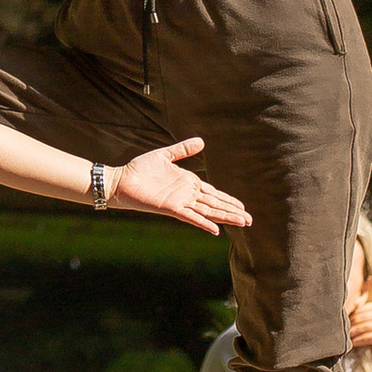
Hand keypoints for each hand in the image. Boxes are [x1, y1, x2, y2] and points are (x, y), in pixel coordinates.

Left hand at [108, 136, 251, 236]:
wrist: (121, 180)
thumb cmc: (140, 169)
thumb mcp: (164, 155)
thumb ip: (183, 150)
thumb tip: (201, 141)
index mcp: (188, 182)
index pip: (213, 193)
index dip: (228, 199)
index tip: (243, 206)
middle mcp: (187, 194)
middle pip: (215, 204)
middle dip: (233, 211)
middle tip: (250, 220)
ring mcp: (181, 202)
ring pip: (208, 211)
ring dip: (225, 217)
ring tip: (242, 223)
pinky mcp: (171, 208)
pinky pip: (191, 217)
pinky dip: (204, 223)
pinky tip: (217, 230)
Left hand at [347, 292, 371, 358]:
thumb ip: (366, 314)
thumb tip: (347, 312)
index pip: (359, 308)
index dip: (350, 315)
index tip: (342, 320)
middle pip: (359, 317)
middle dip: (349, 324)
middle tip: (341, 330)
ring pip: (362, 327)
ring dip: (352, 333)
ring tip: (346, 337)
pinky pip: (366, 337)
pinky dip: (358, 341)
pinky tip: (353, 343)